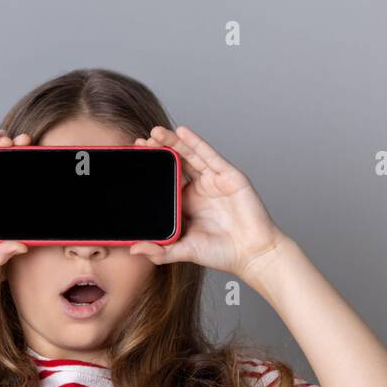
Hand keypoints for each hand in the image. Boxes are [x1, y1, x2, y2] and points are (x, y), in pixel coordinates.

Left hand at [129, 125, 287, 279]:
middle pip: (176, 164)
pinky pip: (209, 155)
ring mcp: (213, 181)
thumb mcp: (185, 251)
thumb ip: (160, 251)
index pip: (165, 181)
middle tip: (140, 143)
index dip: (151, 169)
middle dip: (159, 152)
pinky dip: (195, 142)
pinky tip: (182, 132)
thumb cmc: (222, 253)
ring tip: (155, 132)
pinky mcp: (228, 176)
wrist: (252, 254)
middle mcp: (199, 189)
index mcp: (186, 204)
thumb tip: (134, 249)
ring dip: (173, 142)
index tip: (134, 160)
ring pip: (190, 155)